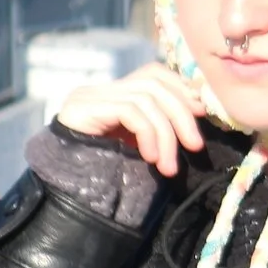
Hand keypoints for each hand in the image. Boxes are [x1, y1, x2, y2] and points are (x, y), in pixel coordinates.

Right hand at [54, 63, 208, 177]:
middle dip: (182, 116)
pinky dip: (148, 135)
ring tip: (169, 166)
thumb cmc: (107, 173)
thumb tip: (201, 108)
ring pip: (146, 99)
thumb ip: (162, 125)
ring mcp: (90, 96)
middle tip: (195, 147)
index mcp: (116, 93)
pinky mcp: (83, 108)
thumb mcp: (141, 145)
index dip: (182, 89)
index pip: (155, 73)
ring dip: (167, 135)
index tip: (203, 115)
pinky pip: (130, 111)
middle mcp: (101, 90)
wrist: (64, 194)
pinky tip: (151, 158)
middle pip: (154, 84)